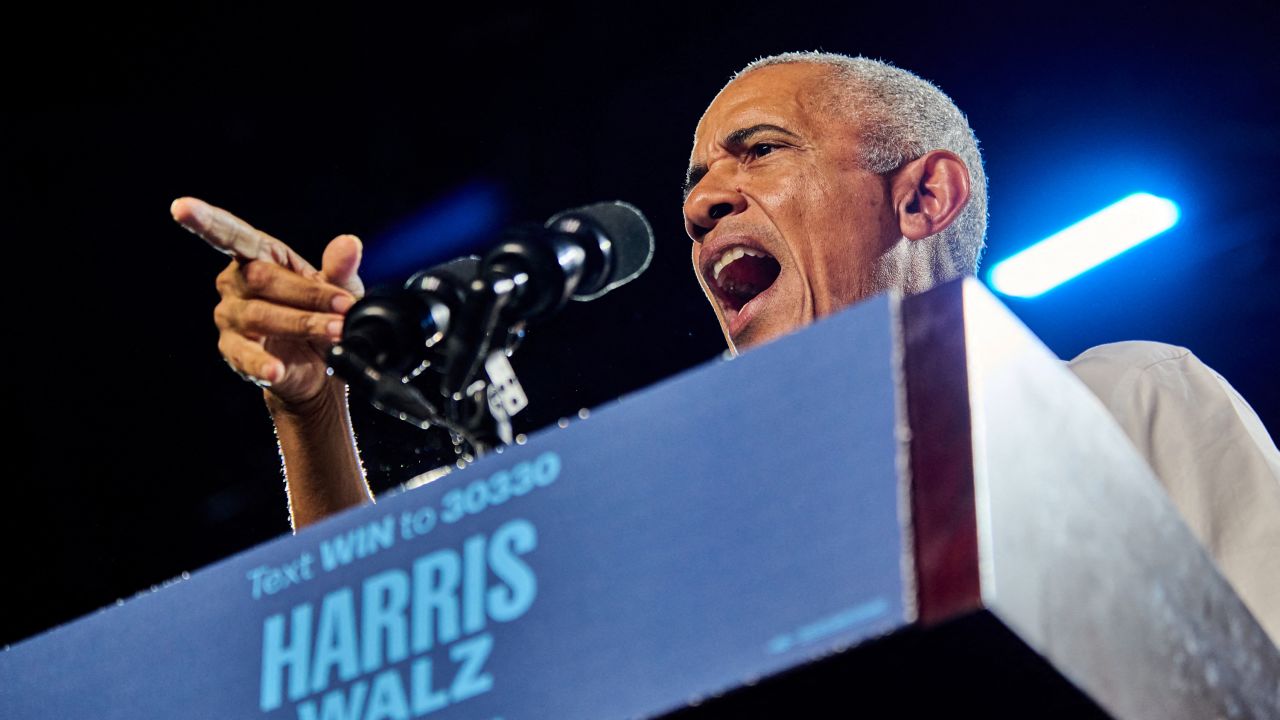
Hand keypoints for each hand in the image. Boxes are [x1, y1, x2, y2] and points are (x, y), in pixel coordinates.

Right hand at [172, 197, 364, 407]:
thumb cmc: (324, 316)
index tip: (181, 208)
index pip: (232, 235)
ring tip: (336, 333)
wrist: (320, 366)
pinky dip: (262, 363)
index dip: (206, 221)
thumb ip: (340, 268)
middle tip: (345, 307)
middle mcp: (236, 283)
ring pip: (260, 315)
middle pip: (262, 278)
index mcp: (258, 256)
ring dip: (302, 323)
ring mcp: (230, 318)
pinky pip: (245, 356)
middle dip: (309, 294)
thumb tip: (350, 243)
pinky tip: (275, 369)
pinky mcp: (233, 351)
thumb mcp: (341, 290)